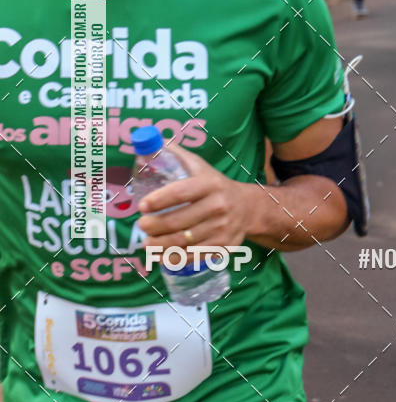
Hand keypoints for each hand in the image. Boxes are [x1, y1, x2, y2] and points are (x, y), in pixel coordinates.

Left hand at [137, 143, 252, 256]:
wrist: (248, 207)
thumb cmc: (214, 185)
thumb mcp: (200, 166)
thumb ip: (176, 155)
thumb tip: (149, 143)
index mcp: (210, 184)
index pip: (181, 192)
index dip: (159, 200)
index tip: (142, 206)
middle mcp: (218, 206)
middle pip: (179, 221)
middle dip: (154, 226)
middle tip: (141, 226)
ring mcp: (221, 228)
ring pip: (184, 241)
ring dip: (159, 245)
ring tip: (146, 243)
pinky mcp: (222, 246)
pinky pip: (194, 256)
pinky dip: (174, 259)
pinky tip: (160, 256)